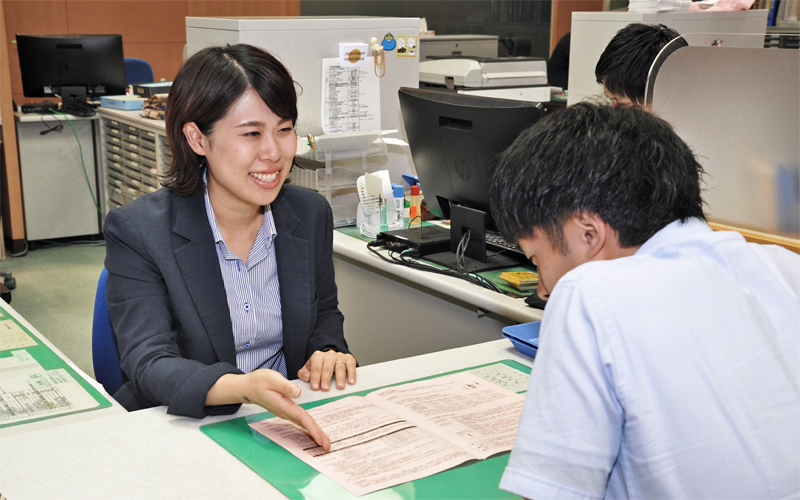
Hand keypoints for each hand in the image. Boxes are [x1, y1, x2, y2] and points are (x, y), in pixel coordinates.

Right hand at [207, 370, 330, 450]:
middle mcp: (285, 412)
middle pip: (304, 425)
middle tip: (327, 446)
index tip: (321, 439)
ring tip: (323, 441)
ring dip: (313, 432)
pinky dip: (308, 427)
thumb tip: (298, 393)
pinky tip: (313, 430)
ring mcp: (285, 413)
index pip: (302, 418)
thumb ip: (285, 386)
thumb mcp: (273, 379)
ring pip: (302, 424)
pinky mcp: (285, 411)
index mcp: (284, 405)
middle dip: (316, 435)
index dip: (313, 429)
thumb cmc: (260, 381)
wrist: (248, 388)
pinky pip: (300, 421)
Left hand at [298, 350, 356, 390]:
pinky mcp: (349, 359)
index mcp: (317, 356)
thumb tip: (307, 377)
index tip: (315, 387)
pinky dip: (351, 373)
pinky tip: (351, 381)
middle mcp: (329, 355)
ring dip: (340, 377)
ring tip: (339, 386)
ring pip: (339, 367)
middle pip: (327, 368)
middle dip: (326, 379)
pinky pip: (351, 365)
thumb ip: (304, 373)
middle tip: (326, 388)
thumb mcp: (309, 368)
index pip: (315, 368)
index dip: (315, 378)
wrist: (330, 357)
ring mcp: (339, 356)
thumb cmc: (319, 366)